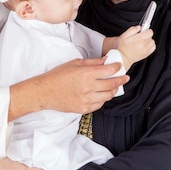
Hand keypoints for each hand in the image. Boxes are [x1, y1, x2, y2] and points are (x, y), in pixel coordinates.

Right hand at [9, 58, 128, 120]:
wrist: (45, 92)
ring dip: (113, 90)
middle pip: (112, 84)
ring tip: (115, 87)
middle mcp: (88, 87)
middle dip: (121, 80)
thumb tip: (105, 61)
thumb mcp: (74, 63)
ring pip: (108, 96)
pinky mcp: (84, 108)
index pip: (109, 70)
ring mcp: (87, 99)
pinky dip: (103, 99)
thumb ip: (92, 63)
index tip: (119, 66)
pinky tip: (103, 94)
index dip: (117, 67)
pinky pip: (99, 104)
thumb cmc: (57, 76)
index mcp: (86, 73)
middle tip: (125, 77)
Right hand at [117, 26, 155, 69]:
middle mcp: (144, 44)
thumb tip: (139, 27)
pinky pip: (153, 47)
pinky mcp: (147, 54)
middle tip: (140, 37)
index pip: (150, 32)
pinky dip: (150, 46)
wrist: (123, 57)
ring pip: (152, 42)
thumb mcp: (124, 36)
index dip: (146, 30)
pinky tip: (145, 46)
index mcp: (139, 39)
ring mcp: (146, 50)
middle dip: (146, 35)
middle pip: (151, 36)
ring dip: (148, 41)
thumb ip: (132, 29)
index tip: (142, 31)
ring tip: (142, 42)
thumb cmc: (123, 47)